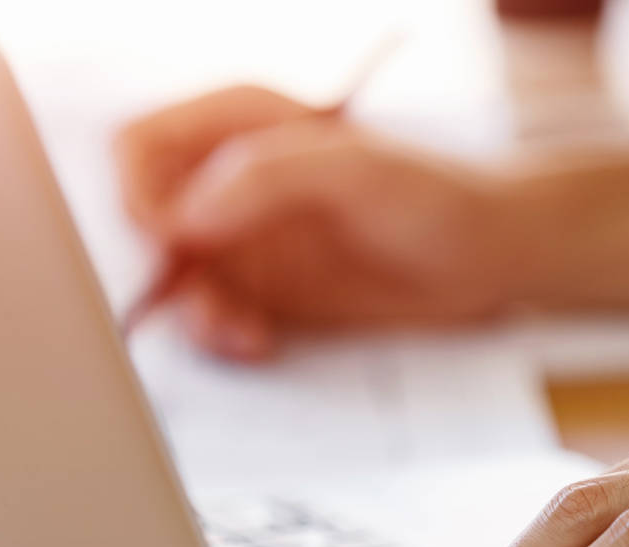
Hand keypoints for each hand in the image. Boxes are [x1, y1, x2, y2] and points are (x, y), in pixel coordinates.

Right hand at [114, 85, 628, 359]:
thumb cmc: (440, 195)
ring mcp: (244, 236)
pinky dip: (220, 336)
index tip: (168, 244)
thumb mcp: (357, 171)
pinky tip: (258, 341)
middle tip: (201, 304)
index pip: (141, 147)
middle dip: (160, 271)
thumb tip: (184, 217)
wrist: (493, 259)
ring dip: (193, 313)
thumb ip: (268, 177)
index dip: (135, 197)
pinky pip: (209, 315)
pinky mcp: (263, 289)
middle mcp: (231, 177)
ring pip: (171, 279)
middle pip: (143, 222)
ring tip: (241, 333)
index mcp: (241, 122)